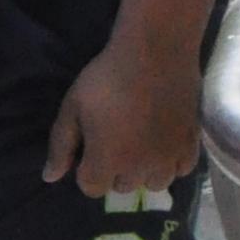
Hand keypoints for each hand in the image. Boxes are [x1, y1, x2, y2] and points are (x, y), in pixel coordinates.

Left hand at [46, 38, 198, 204]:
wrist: (154, 52)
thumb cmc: (107, 78)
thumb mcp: (73, 108)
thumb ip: (61, 146)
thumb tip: (50, 178)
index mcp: (106, 162)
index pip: (92, 188)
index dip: (87, 169)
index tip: (91, 147)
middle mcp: (139, 169)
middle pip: (123, 186)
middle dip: (115, 170)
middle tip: (116, 140)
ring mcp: (168, 158)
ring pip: (155, 182)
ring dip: (145, 171)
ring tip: (142, 146)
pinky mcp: (190, 144)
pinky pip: (182, 169)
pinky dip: (171, 162)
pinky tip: (164, 143)